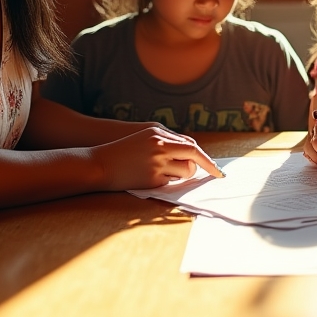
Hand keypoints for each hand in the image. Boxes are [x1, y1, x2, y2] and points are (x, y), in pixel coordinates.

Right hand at [95, 127, 223, 188]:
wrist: (99, 164)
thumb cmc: (123, 150)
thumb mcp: (145, 137)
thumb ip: (168, 141)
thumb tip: (191, 151)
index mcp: (158, 134)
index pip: (191, 145)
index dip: (206, 157)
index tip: (216, 168)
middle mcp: (160, 147)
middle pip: (194, 157)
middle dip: (203, 167)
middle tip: (209, 174)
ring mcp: (156, 163)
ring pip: (185, 172)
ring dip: (183, 174)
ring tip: (168, 172)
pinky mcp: (151, 179)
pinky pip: (170, 182)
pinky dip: (167, 181)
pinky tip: (153, 177)